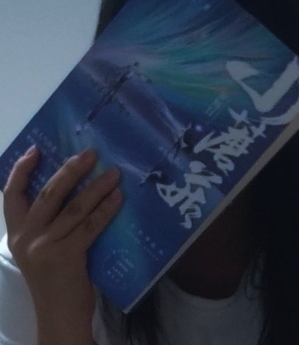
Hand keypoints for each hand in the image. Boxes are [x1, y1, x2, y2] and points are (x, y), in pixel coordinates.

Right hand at [3, 146, 122, 344]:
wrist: (58, 316)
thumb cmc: (54, 279)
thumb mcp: (41, 249)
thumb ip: (50, 224)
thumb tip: (77, 191)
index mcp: (16, 233)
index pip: (11, 195)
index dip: (21, 170)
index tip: (36, 150)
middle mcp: (26, 236)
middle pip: (49, 193)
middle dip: (70, 170)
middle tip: (90, 153)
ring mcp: (45, 246)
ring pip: (74, 207)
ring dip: (96, 187)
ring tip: (114, 173)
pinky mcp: (66, 256)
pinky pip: (90, 225)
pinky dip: (106, 209)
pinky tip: (118, 198)